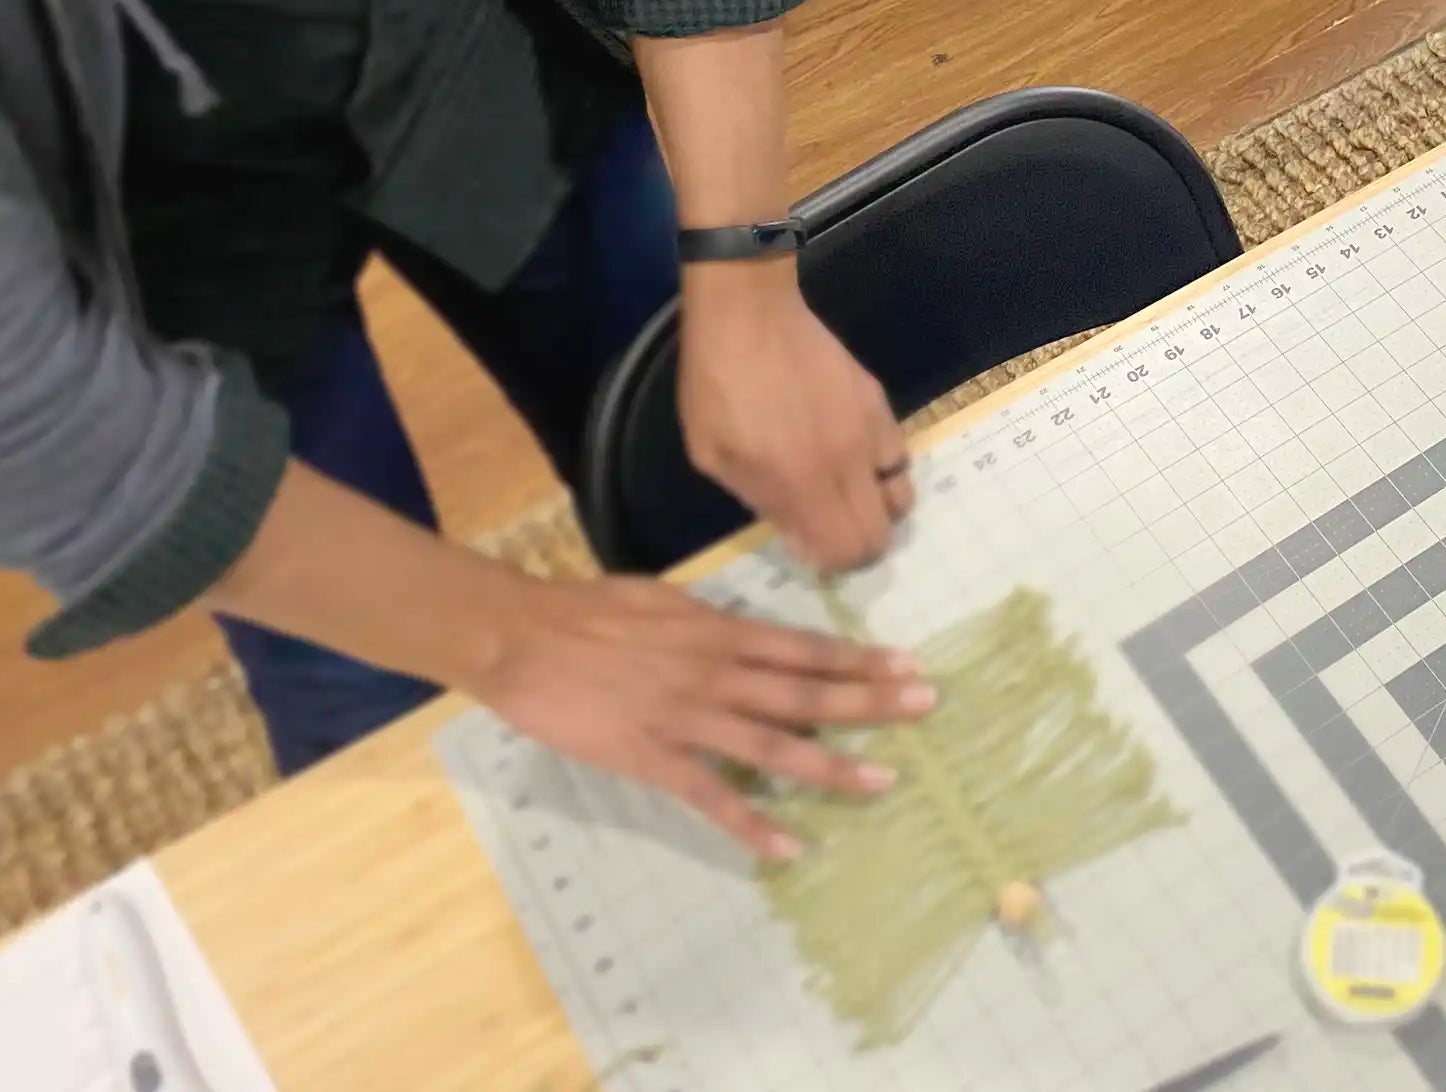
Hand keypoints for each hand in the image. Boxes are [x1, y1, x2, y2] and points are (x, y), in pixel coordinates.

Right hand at [464, 574, 931, 858]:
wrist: (520, 636)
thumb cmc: (587, 611)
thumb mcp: (663, 600)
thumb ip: (711, 623)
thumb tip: (748, 633)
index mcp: (719, 631)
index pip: (806, 647)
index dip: (860, 658)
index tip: (909, 663)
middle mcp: (716, 672)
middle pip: (807, 691)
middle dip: (871, 701)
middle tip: (926, 707)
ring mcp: (687, 717)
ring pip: (774, 745)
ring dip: (832, 765)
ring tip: (883, 780)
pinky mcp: (652, 758)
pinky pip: (712, 796)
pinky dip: (753, 823)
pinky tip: (790, 846)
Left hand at [679, 261, 911, 571]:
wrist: (750, 313)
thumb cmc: (716, 385)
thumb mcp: (713, 456)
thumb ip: (761, 502)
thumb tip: (801, 537)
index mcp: (801, 481)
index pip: (847, 549)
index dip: (835, 563)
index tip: (812, 553)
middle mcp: (847, 463)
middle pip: (881, 532)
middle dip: (860, 545)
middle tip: (831, 533)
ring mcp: (869, 431)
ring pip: (900, 496)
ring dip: (878, 509)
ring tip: (848, 496)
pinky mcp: (878, 403)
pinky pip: (897, 455)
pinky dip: (882, 470)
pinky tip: (855, 457)